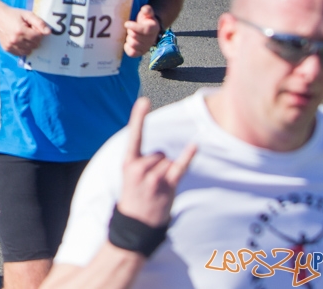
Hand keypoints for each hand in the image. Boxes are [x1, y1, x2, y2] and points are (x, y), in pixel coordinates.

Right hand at [0, 7, 51, 56]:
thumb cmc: (13, 14)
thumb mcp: (27, 14)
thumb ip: (39, 22)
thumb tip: (48, 32)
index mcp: (20, 30)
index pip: (38, 37)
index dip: (38, 32)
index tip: (33, 27)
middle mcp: (15, 40)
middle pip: (34, 45)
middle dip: (34, 38)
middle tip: (28, 31)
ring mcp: (10, 45)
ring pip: (29, 51)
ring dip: (29, 44)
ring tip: (24, 36)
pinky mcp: (7, 49)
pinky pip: (21, 53)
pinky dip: (23, 49)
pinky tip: (20, 41)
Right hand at [114, 97, 194, 227]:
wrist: (135, 224)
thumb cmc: (134, 196)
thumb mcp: (129, 176)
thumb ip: (141, 161)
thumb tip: (163, 154)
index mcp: (127, 162)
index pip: (134, 135)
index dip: (138, 116)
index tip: (144, 100)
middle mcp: (140, 167)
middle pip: (159, 152)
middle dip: (158, 163)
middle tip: (150, 182)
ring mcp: (154, 177)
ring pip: (169, 161)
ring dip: (167, 172)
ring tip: (157, 188)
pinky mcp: (167, 186)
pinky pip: (179, 167)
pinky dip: (188, 156)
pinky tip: (194, 145)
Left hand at [123, 3, 161, 57]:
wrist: (148, 29)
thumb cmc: (146, 20)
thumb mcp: (147, 13)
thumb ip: (147, 10)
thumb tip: (145, 10)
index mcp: (153, 28)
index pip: (143, 30)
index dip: (133, 26)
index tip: (126, 23)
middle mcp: (151, 39)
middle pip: (135, 37)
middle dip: (130, 31)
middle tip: (130, 29)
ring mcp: (146, 47)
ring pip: (133, 44)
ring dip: (128, 38)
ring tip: (130, 35)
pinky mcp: (141, 53)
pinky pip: (132, 53)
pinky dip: (127, 48)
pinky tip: (127, 42)